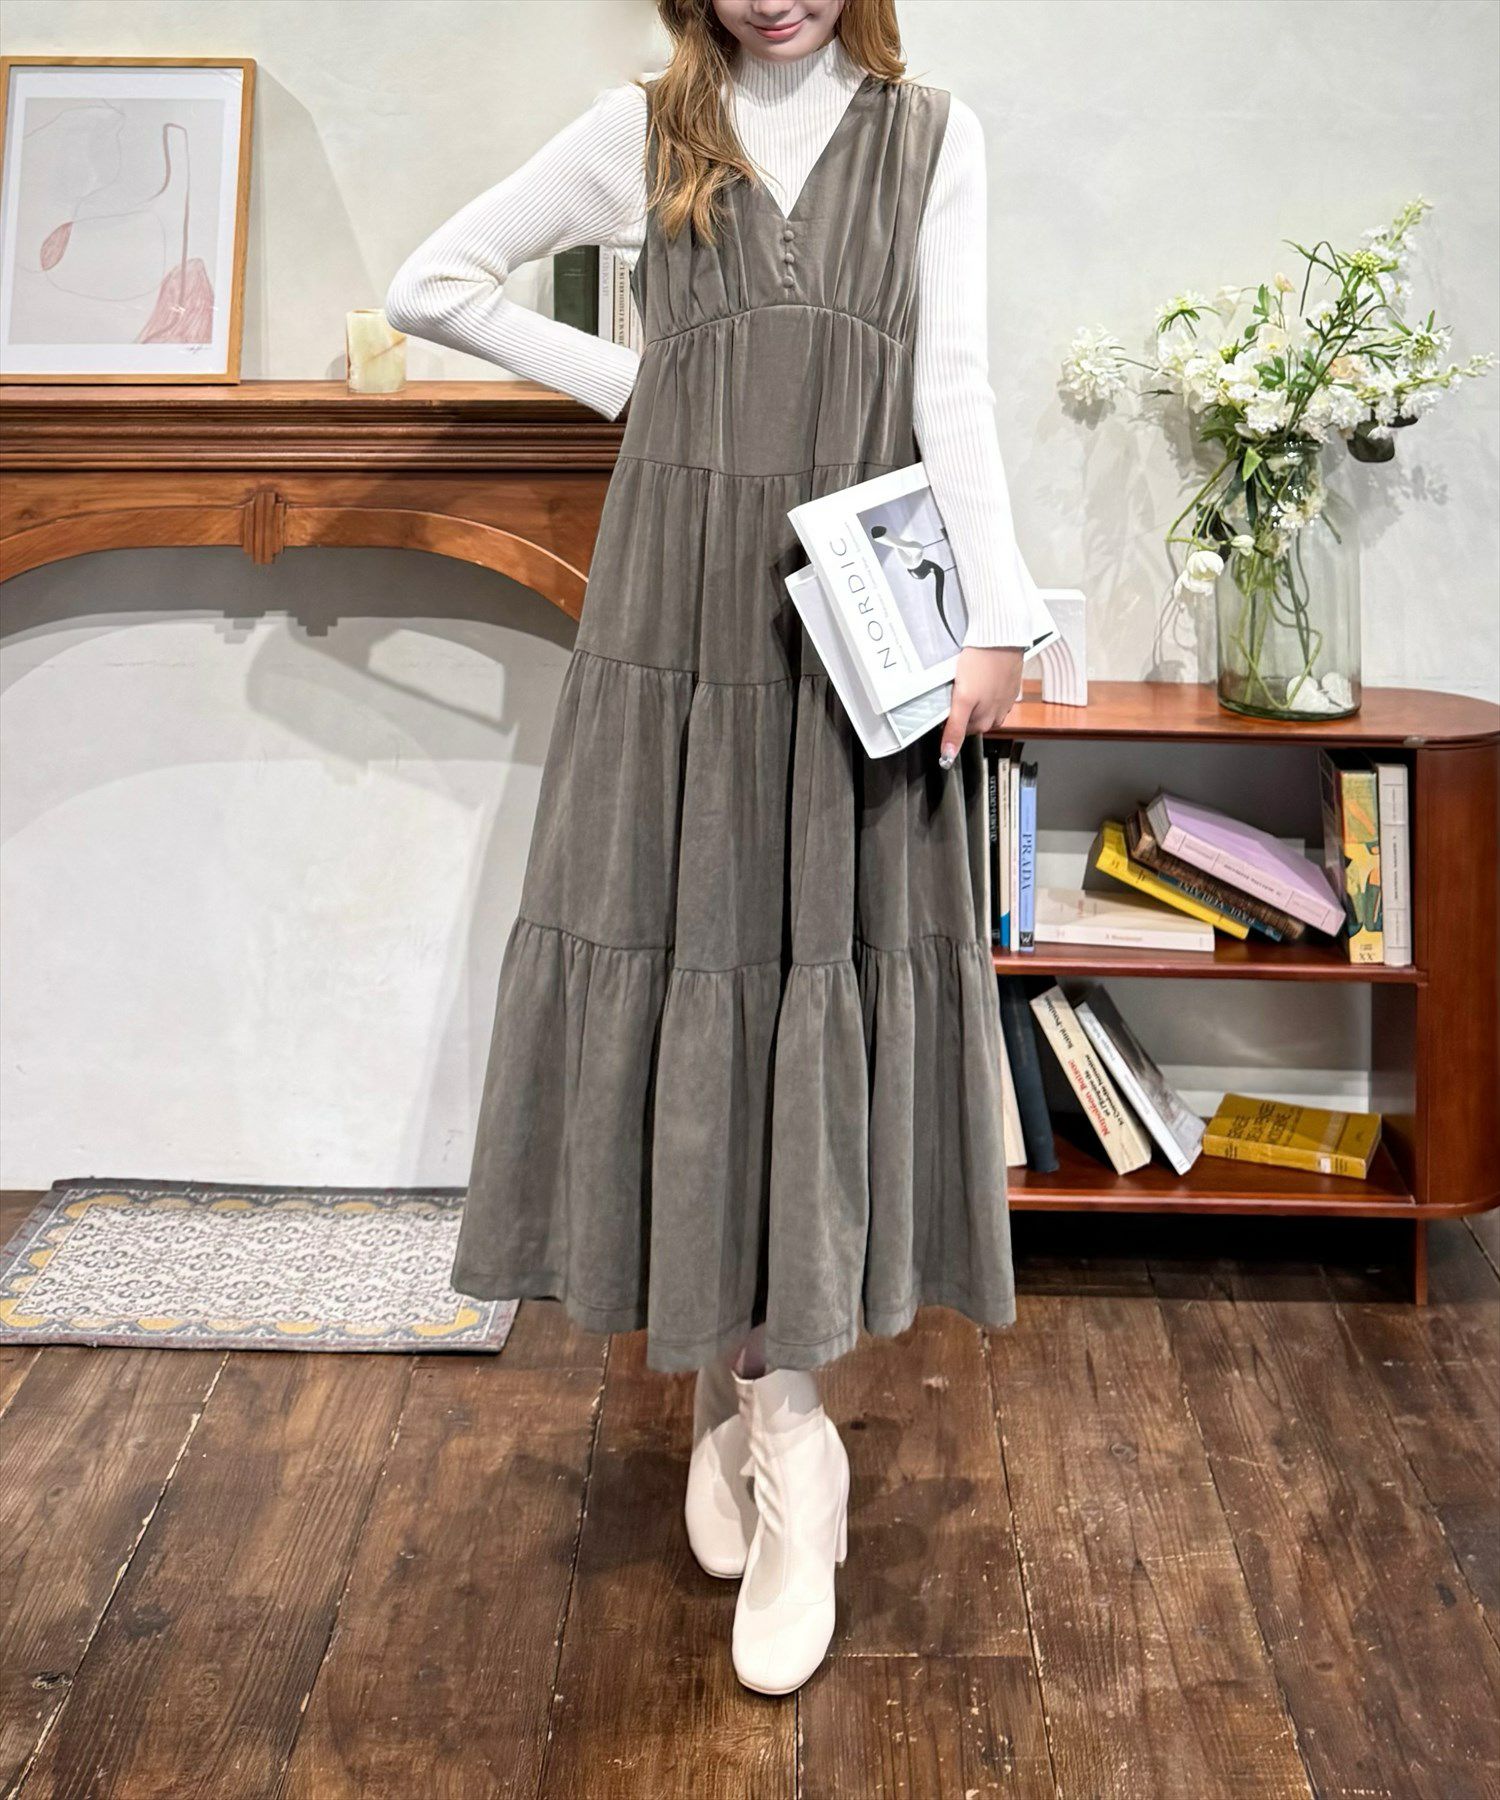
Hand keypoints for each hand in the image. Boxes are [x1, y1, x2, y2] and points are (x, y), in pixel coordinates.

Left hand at [937, 647, 1024, 767]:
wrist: (1000, 638)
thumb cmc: (981, 663)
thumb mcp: (962, 699)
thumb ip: (955, 728)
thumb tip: (948, 755)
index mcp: (986, 721)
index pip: (962, 731)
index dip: (950, 720)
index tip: (946, 707)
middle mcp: (998, 714)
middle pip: (974, 721)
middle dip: (963, 710)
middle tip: (956, 692)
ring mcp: (1005, 700)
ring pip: (985, 708)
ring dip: (975, 700)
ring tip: (969, 683)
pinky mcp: (1010, 686)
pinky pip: (995, 695)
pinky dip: (986, 689)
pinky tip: (981, 678)